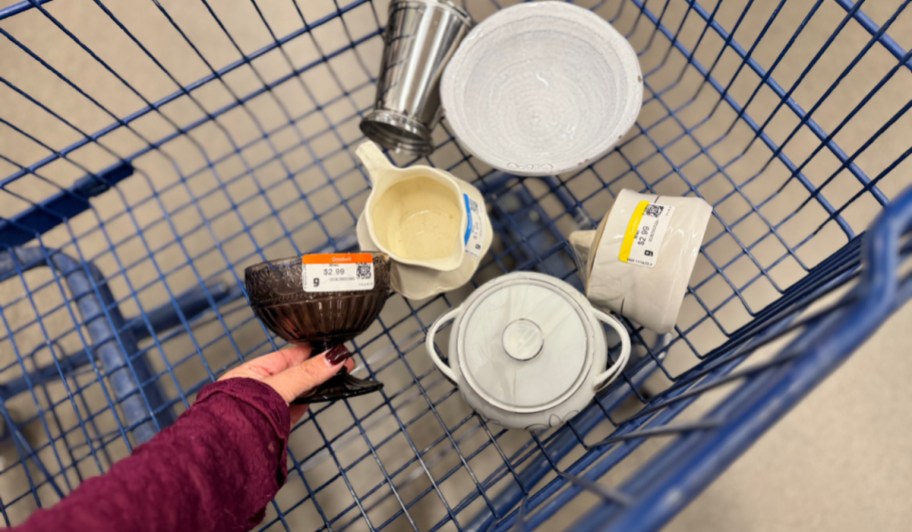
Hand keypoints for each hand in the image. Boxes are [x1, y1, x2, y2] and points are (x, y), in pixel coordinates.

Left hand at [219, 344, 353, 422]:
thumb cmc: (239, 416)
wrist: (227, 452)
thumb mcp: (278, 388)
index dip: (314, 351)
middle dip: (318, 368)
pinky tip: (319, 399)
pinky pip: (295, 409)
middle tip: (345, 365)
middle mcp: (259, 387)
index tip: (337, 351)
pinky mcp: (274, 425)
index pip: (290, 355)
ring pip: (297, 391)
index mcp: (253, 370)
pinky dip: (308, 403)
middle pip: (296, 373)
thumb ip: (306, 374)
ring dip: (315, 386)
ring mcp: (267, 406)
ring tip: (338, 379)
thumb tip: (333, 358)